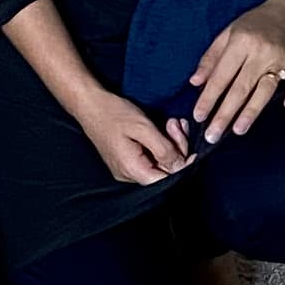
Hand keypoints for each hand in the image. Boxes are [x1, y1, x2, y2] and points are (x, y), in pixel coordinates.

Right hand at [75, 86, 195, 186]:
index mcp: (131, 169)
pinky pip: (151, 157)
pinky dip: (160, 143)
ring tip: (172, 123)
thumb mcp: (143, 128)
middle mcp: (128, 174)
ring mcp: (127, 168)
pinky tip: (165, 128)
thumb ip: (164, 149)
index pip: (166, 180)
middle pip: (164, 171)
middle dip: (177, 148)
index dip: (183, 167)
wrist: (90, 103)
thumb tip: (181, 166)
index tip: (195, 152)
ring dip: (170, 143)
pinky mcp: (128, 160)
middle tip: (177, 125)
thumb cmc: (113, 113)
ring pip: (159, 162)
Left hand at [190, 0, 284, 141]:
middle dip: (225, 113)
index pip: (221, 76)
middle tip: (213, 135)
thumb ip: (211, 58)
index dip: (208, 97)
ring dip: (252, 110)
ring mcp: (280, 57)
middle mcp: (259, 51)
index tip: (199, 116)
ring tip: (239, 129)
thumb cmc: (254, 25)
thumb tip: (195, 82)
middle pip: (240, 88)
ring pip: (264, 89)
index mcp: (240, 42)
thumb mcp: (228, 33)